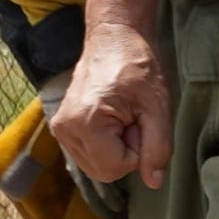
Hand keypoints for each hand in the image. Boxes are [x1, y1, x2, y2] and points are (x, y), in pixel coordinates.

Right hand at [52, 11, 165, 186]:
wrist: (114, 36)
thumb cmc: (138, 65)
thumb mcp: (158, 106)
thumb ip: (158, 147)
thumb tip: (154, 182)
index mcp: (85, 122)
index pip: (115, 168)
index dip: (137, 150)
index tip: (138, 120)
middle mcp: (64, 128)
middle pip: (104, 171)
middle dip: (125, 151)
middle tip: (132, 117)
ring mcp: (60, 128)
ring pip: (96, 166)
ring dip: (116, 147)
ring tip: (122, 115)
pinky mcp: (62, 127)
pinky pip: (89, 154)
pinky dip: (105, 143)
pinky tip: (111, 117)